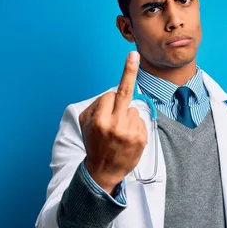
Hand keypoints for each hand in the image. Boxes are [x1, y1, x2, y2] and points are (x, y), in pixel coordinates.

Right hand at [79, 51, 147, 193]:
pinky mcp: (141, 139)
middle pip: (124, 92)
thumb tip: (111, 94)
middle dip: (128, 72)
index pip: (110, 95)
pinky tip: (127, 138)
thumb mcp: (85, 125)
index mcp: (99, 120)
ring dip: (128, 117)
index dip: (109, 100)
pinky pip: (141, 121)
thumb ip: (95, 107)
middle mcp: (115, 125)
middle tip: (134, 56)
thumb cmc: (94, 144)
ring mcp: (130, 132)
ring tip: (120, 133)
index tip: (123, 71)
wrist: (103, 172)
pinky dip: (135, 126)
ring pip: (133, 110)